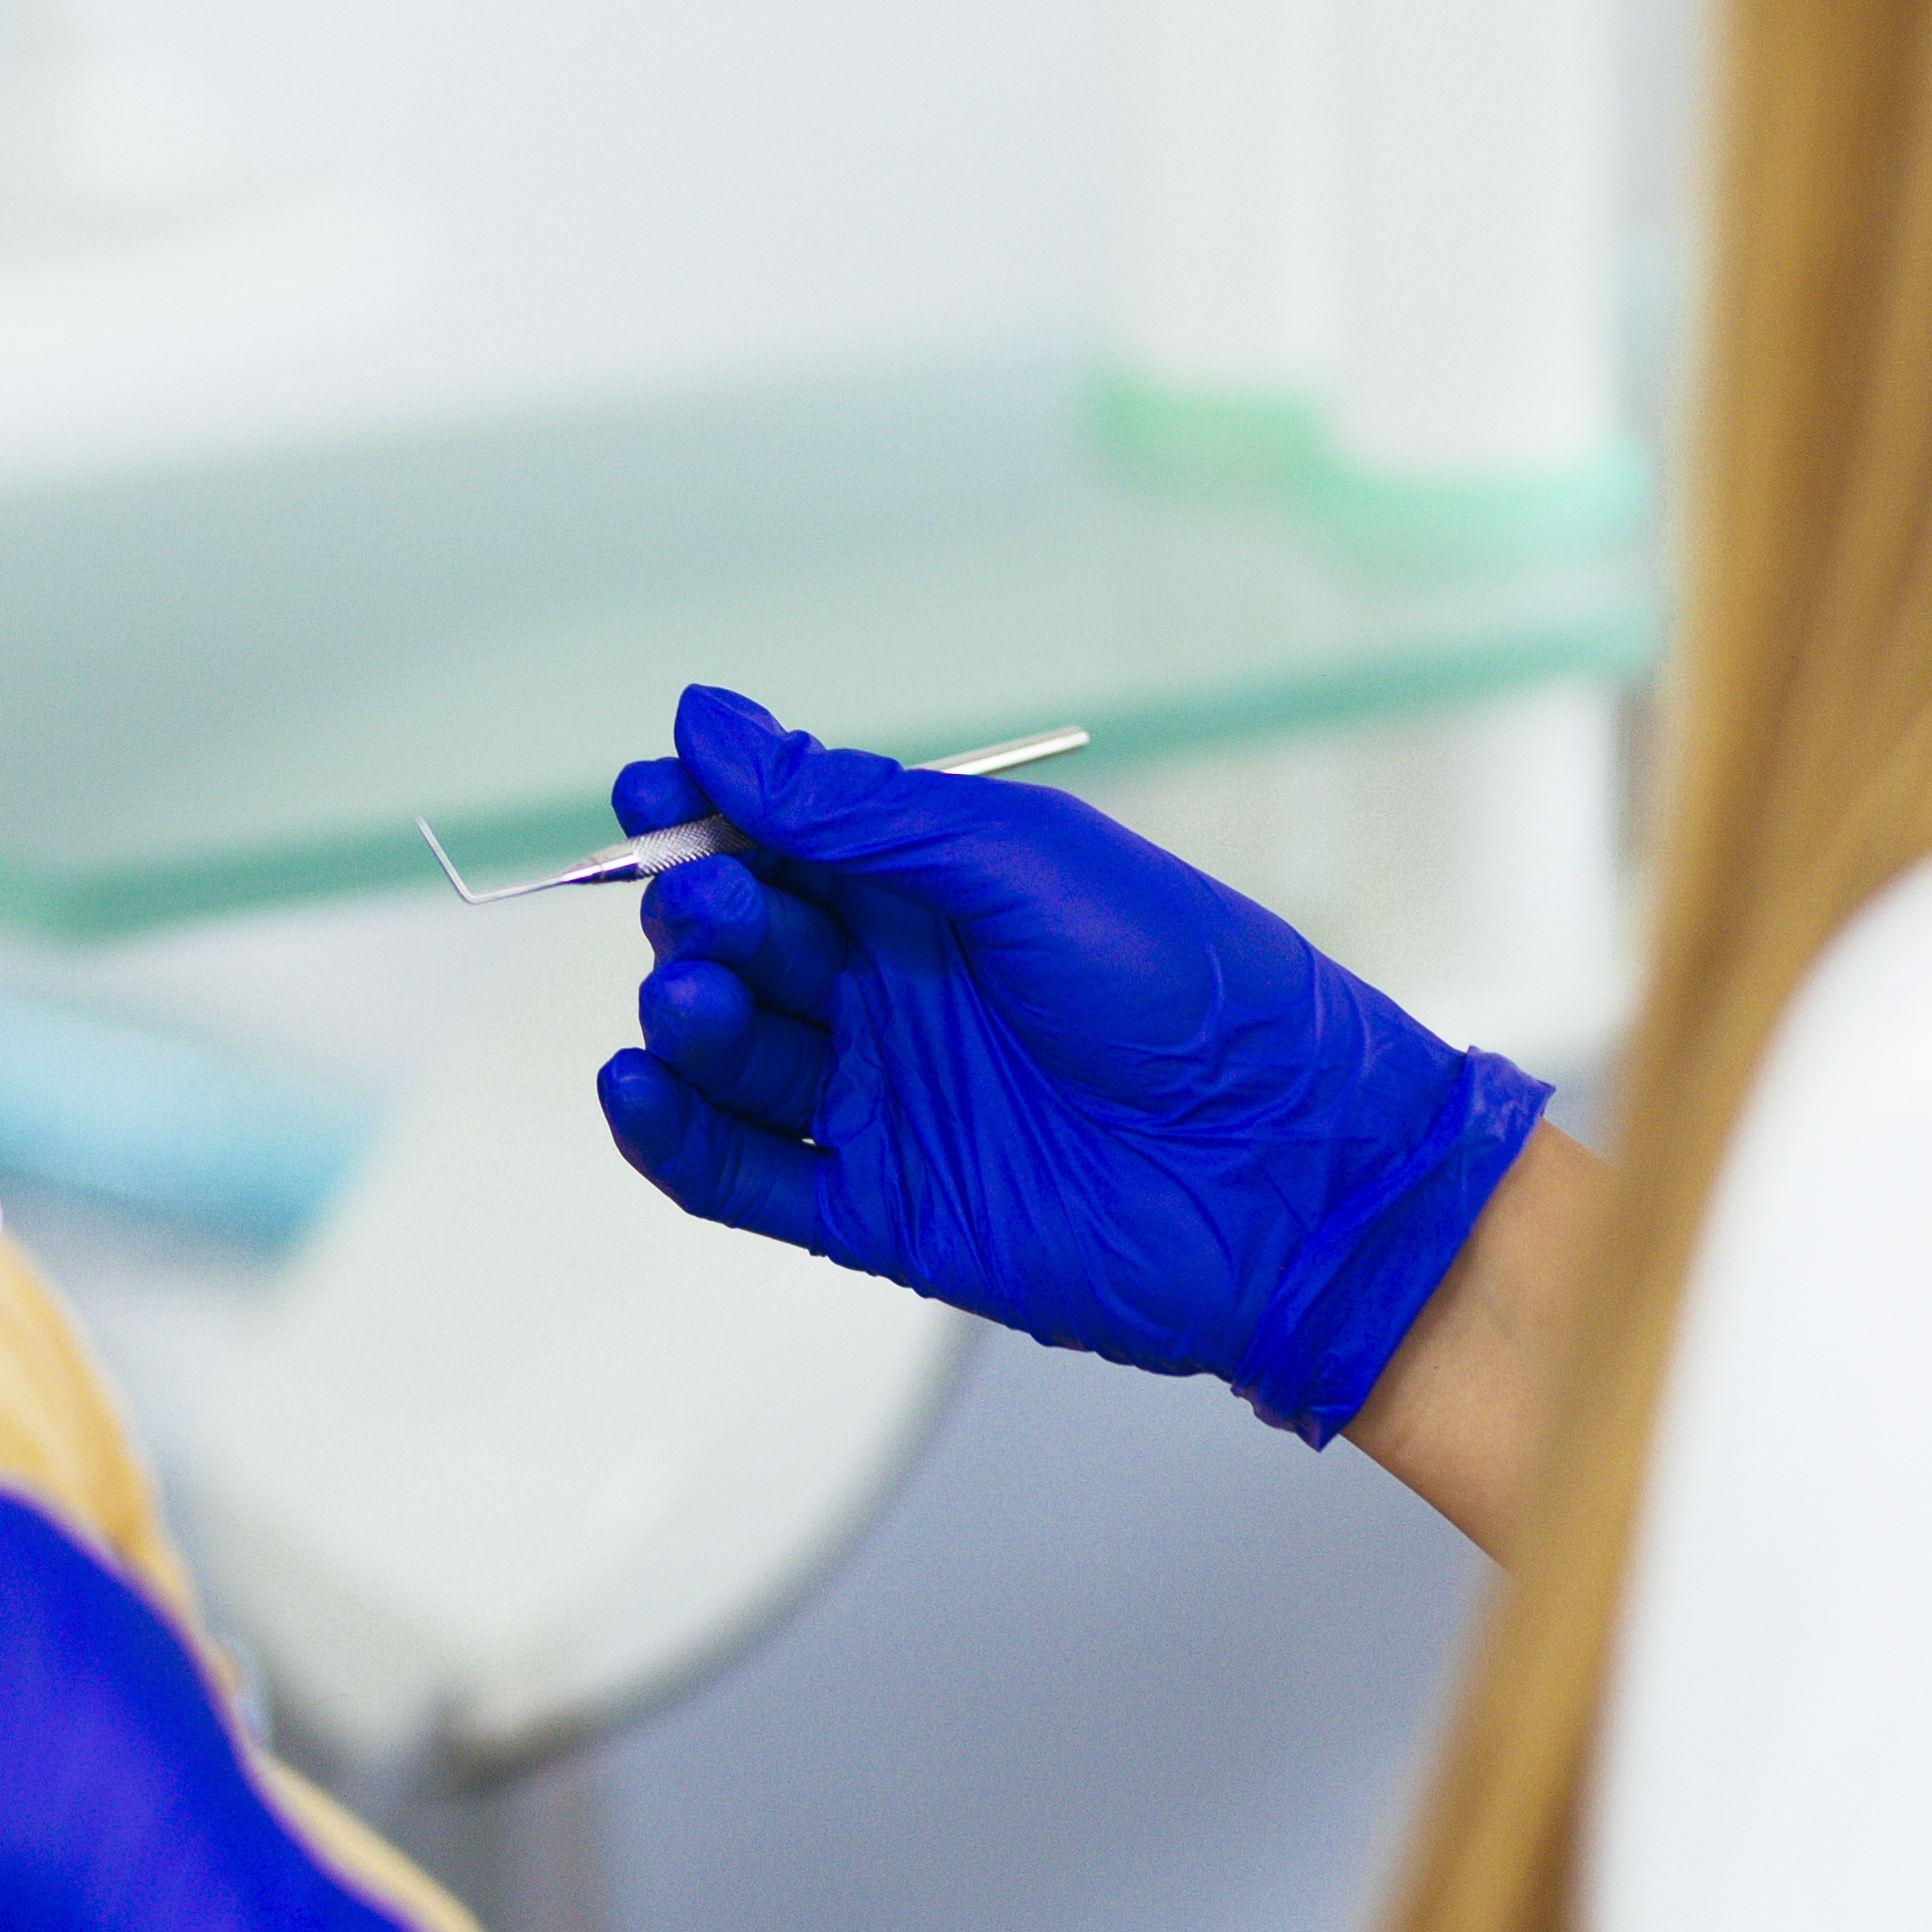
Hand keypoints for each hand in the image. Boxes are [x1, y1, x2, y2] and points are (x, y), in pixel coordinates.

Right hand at [596, 686, 1552, 1442]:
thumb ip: (857, 806)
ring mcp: (884, 1100)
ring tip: (691, 996)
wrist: (1295, 1171)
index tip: (647, 782)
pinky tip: (635, 1087)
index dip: (704, 809)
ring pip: (727, 1053)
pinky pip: (738, 1174)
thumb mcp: (1021, 860)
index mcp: (935, 892)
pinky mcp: (877, 1207)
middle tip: (706, 904)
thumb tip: (713, 724)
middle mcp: (896, 991)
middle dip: (701, 912)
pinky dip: (669, 1136)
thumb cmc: (1195, 994)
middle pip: (742, 942)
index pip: (779, 840)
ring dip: (684, 1018)